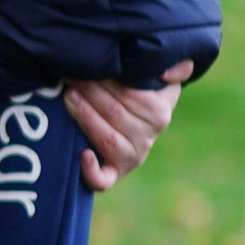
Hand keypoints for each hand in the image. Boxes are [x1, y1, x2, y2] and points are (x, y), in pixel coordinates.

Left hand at [65, 65, 191, 192]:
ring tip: (68, 97)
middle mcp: (148, 137)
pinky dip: (92, 171)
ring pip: (107, 138)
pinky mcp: (115, 173)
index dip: (107, 79)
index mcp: (160, 112)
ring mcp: (132, 157)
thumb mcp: (163, 76)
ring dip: (85, 116)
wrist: (140, 122)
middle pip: (114, 113)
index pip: (130, 95)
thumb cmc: (147, 92)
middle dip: (89, 92)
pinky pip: (104, 180)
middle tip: (71, 76)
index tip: (88, 64)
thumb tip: (164, 71)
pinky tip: (83, 154)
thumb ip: (177, 67)